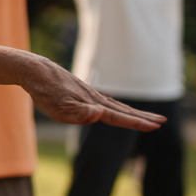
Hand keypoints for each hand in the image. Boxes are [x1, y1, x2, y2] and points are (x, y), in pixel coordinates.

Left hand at [0, 41, 164, 130]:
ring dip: (131, 111)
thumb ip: (79, 114)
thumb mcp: (58, 108)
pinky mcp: (80, 91)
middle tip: (162, 121)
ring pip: (115, 104)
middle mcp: (94, 98)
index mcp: (91, 104)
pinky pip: (104, 101)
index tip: (156, 126)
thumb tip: (100, 115)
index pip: (118, 116)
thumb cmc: (45, 92)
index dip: (136, 122)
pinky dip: (116, 106)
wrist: (33, 70)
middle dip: (142, 117)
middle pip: (122, 109)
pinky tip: (115, 108)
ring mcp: (88, 93)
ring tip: (146, 117)